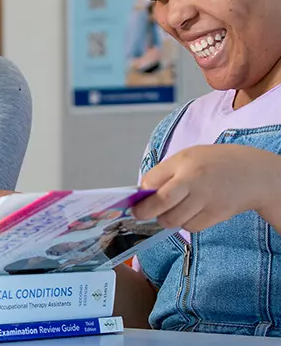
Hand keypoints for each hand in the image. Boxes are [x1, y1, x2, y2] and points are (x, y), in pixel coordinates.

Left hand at [133, 144, 279, 231]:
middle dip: (145, 213)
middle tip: (141, 213)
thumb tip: (140, 194)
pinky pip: (190, 227)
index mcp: (184, 163)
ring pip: (173, 220)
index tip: (133, 202)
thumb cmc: (212, 163)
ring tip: (171, 210)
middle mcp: (195, 181)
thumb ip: (163, 173)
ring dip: (166, 219)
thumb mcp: (186, 157)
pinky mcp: (217, 215)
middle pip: (160, 205)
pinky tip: (189, 213)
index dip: (139, 196)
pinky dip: (185, 224)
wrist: (252, 173)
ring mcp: (207, 199)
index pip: (151, 183)